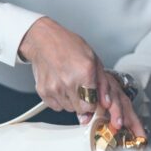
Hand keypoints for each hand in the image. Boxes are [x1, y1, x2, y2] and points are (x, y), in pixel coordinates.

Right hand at [18, 18, 145, 136]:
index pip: (92, 104)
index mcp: (84, 73)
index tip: (93, 98)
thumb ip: (103, 84)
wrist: (45, 41)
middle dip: (85, 103)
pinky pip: (57, 107)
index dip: (94, 102)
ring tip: (71, 84)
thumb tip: (107, 103)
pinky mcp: (43, 92)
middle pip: (81, 109)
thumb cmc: (70, 47)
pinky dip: (61, 100)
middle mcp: (68, 82)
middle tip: (83, 89)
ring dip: (73, 101)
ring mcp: (54, 88)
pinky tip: (62, 86)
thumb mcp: (95, 61)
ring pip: (69, 109)